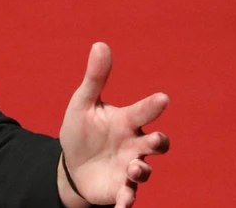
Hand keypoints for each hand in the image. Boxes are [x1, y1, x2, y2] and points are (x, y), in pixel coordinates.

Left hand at [57, 42, 169, 207]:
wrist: (73, 165)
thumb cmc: (83, 130)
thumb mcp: (84, 103)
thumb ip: (95, 78)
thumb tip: (100, 44)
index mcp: (127, 121)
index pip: (143, 111)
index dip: (153, 106)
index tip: (162, 98)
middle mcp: (134, 145)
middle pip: (155, 144)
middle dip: (158, 142)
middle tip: (155, 140)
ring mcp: (130, 168)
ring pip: (144, 170)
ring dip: (142, 170)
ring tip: (135, 169)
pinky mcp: (121, 188)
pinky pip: (129, 197)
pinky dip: (127, 202)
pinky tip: (122, 206)